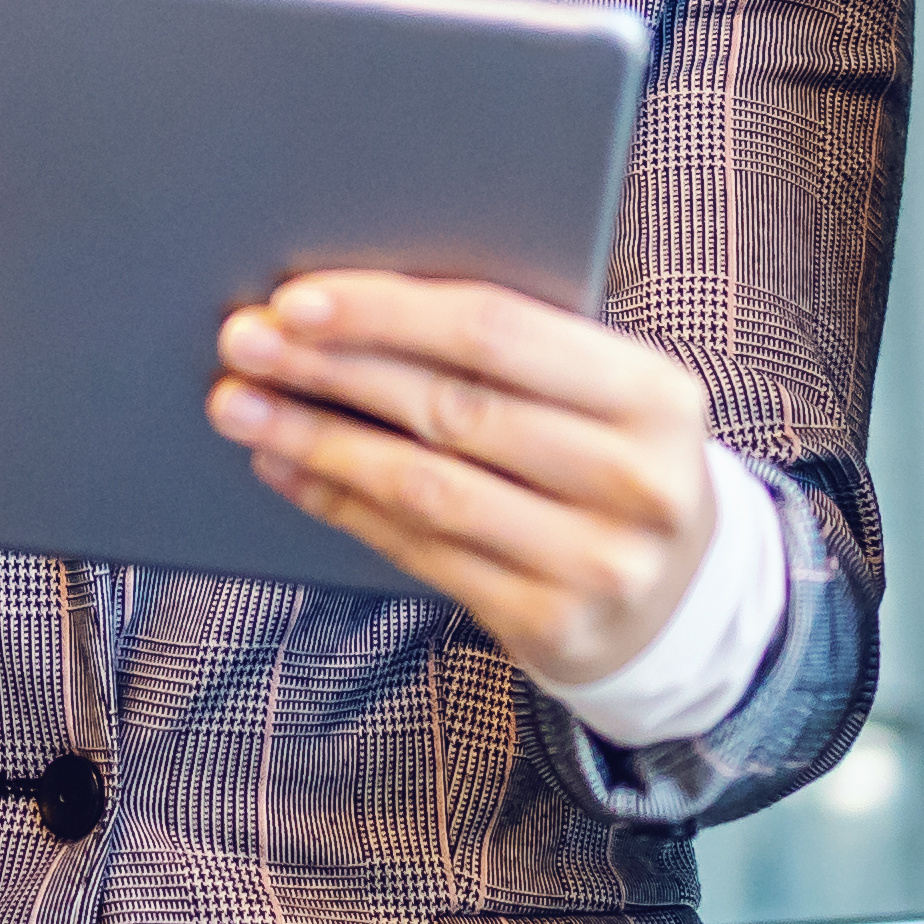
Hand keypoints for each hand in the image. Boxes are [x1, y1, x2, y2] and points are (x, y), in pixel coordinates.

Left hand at [208, 270, 722, 691]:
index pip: (497, 331)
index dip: (386, 312)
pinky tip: (288, 468)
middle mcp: (636, 480)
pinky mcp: (548, 624)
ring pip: (424, 486)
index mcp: (654, 394)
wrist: (682, 603)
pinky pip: (420, 552)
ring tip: (240, 406)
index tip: (297, 299)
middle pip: (451, 407)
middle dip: (331, 370)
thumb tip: (350, 306)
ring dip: (318, 440)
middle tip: (245, 343)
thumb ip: (516, 353)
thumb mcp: (605, 398)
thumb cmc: (610, 463)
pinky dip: (341, 505)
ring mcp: (596, 562)